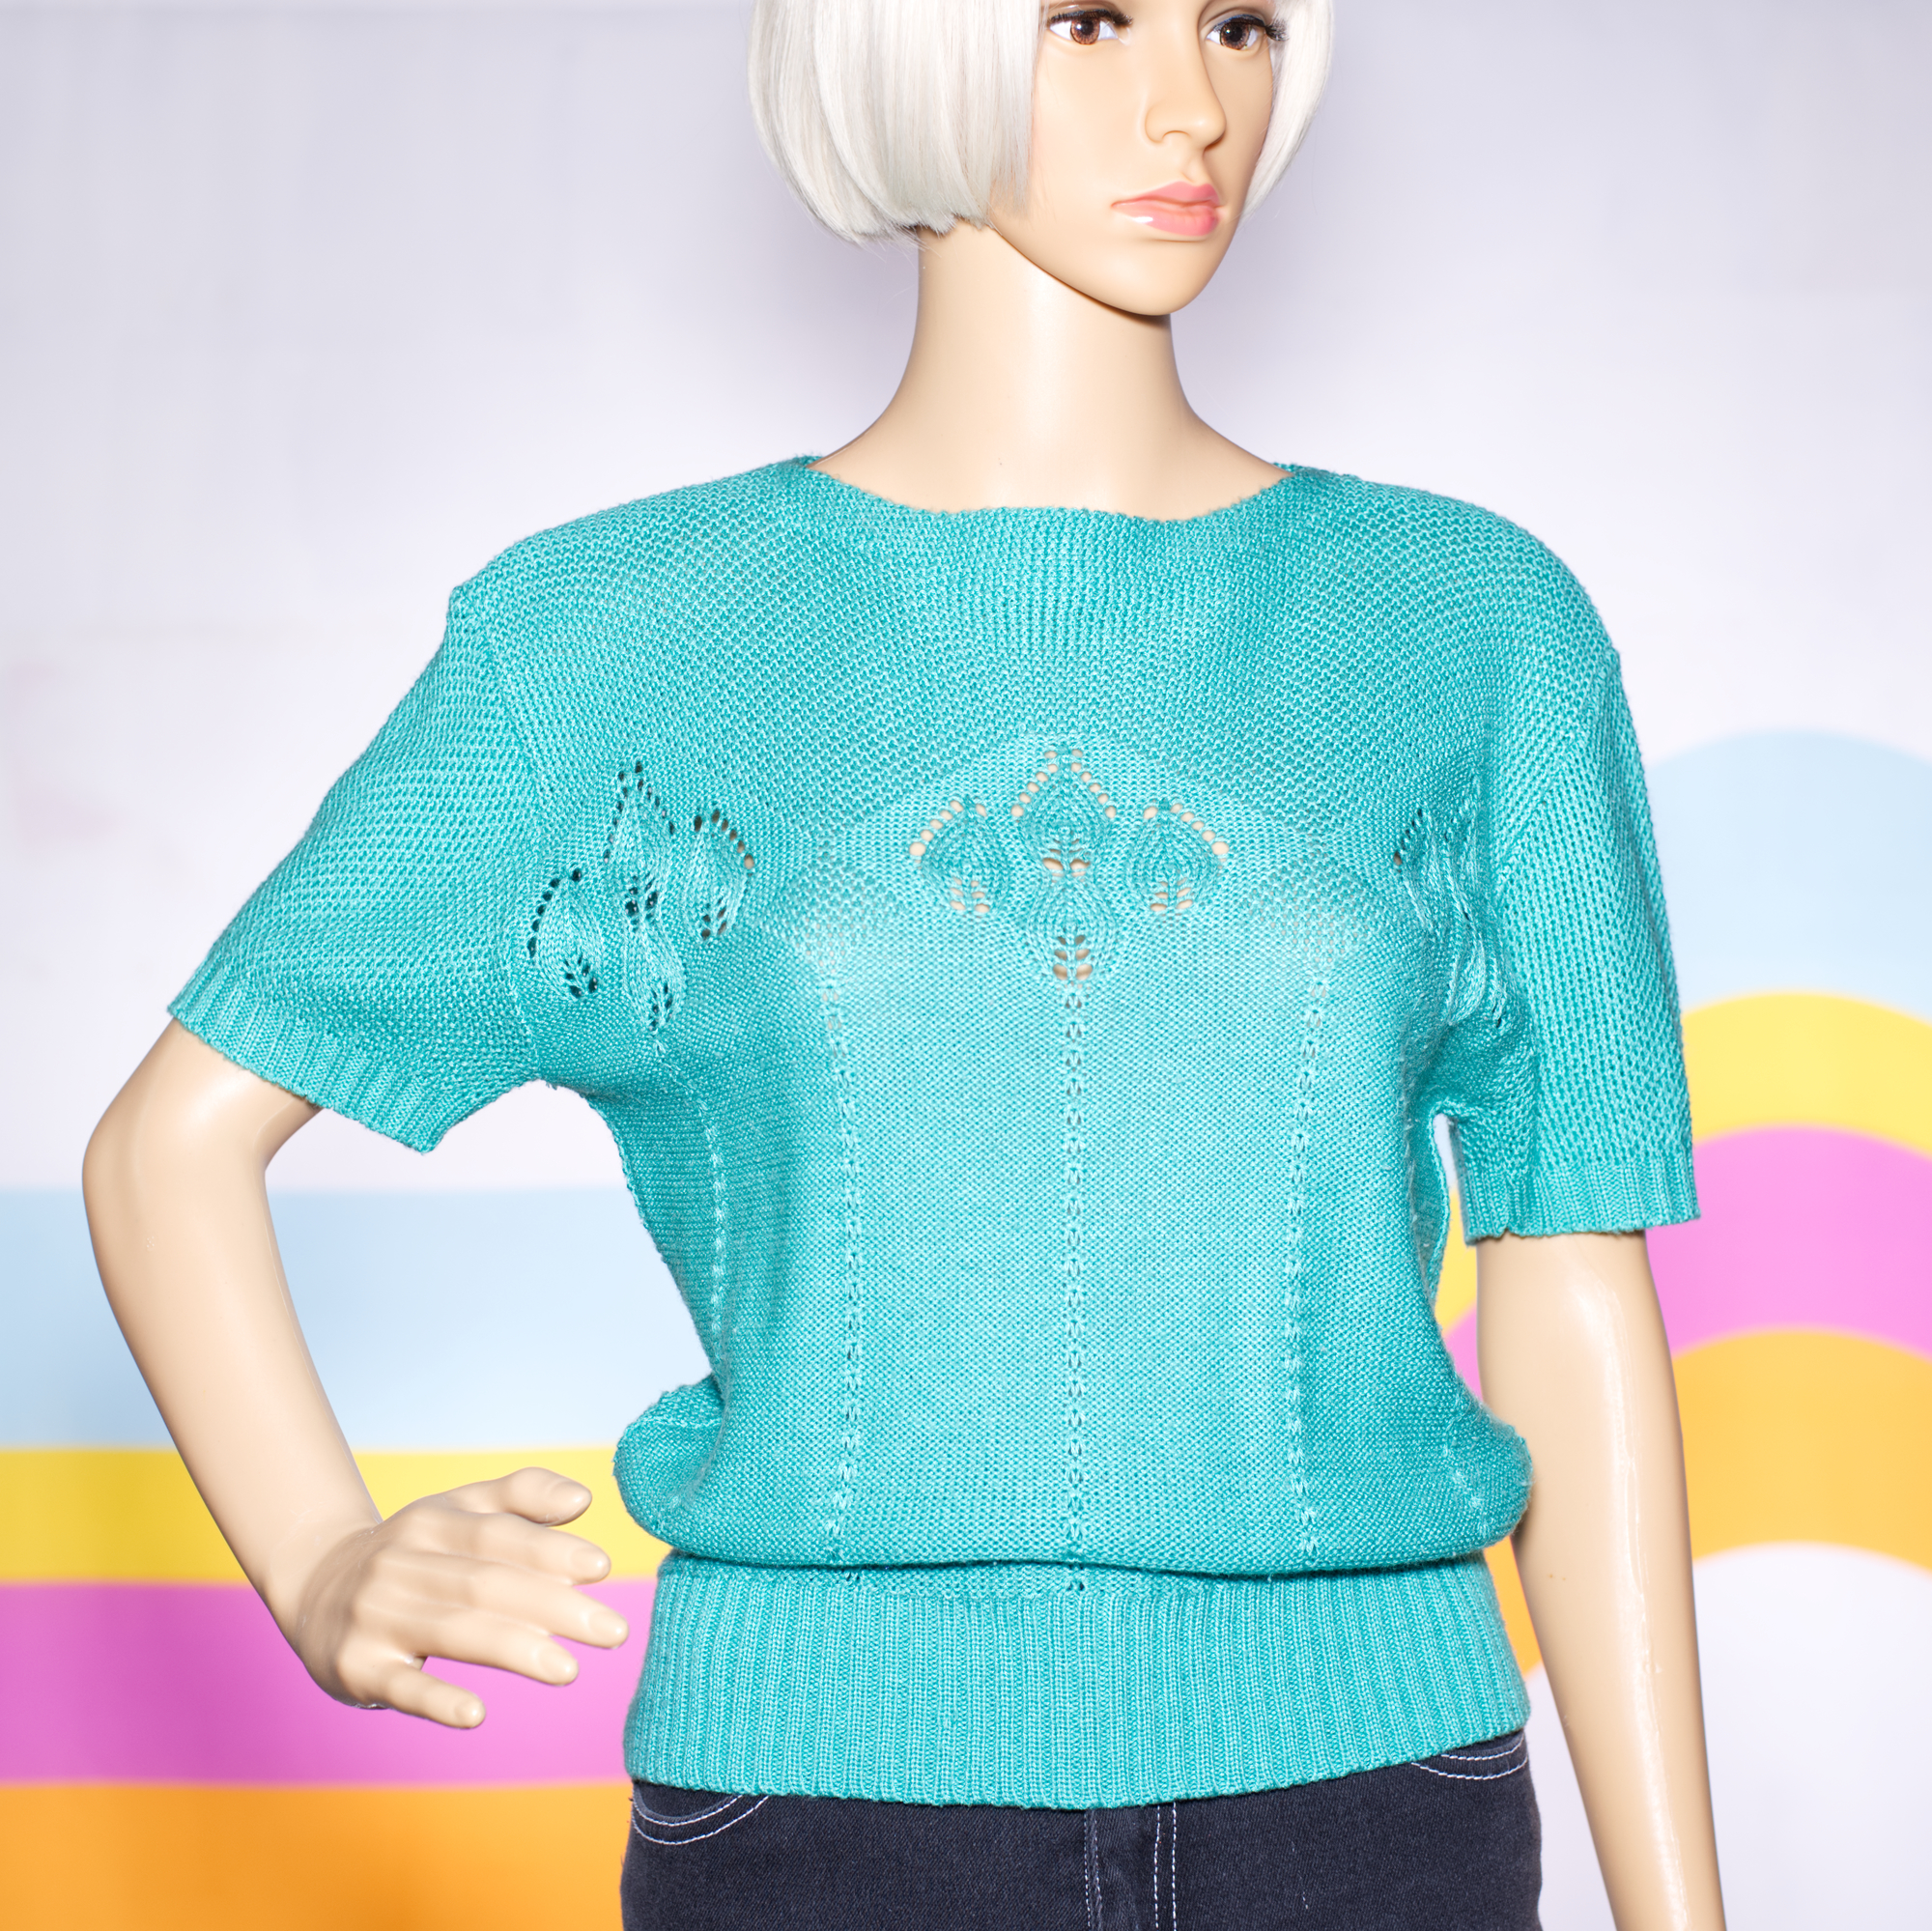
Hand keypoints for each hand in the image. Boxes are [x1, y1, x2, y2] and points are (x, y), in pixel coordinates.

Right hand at [280, 1467, 628, 1727]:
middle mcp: (401, 1564)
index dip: (551, 1551)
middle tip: (614, 1631)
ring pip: (453, 1631)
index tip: (602, 1568)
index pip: (498, 1536)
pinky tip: (475, 1714)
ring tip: (569, 1670)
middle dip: (555, 1608)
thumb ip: (523, 1496)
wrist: (315, 1584)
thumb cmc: (414, 1550)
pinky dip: (436, 1700)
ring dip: (514, 1649)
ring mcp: (376, 1617)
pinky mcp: (356, 1668)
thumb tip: (584, 1500)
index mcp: (432, 1522)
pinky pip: (400, 1687)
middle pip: (486, 1585)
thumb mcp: (459, 1510)